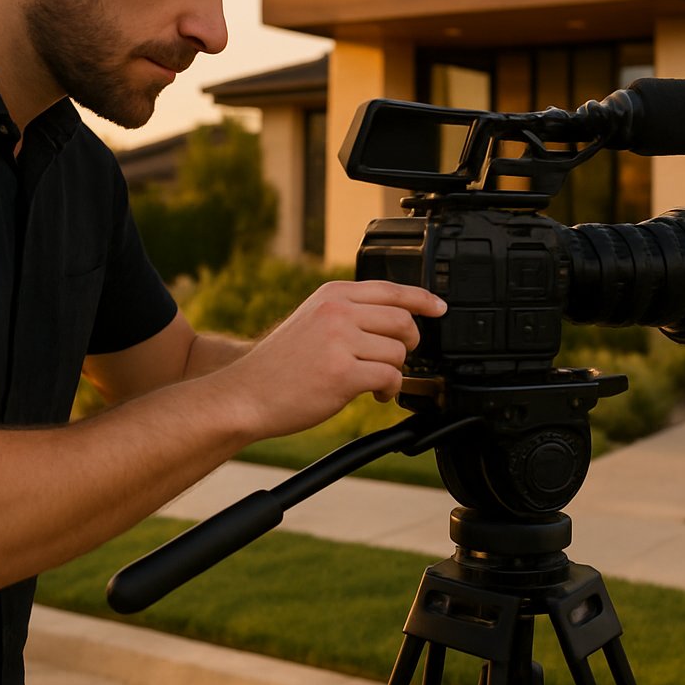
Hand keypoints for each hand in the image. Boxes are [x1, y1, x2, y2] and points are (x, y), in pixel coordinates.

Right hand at [217, 280, 445, 439]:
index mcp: (332, 294)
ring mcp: (340, 341)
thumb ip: (347, 314)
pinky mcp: (342, 373)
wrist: (245, 393)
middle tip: (396, 358)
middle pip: (402, 320)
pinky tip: (375, 395)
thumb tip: (393, 319)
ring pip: (398, 351)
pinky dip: (389, 389)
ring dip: (395, 371)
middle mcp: (337, 312)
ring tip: (376, 381)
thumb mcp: (311, 320)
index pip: (391, 289)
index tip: (439, 308)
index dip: (422, 299)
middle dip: (409, 343)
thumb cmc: (279, 365)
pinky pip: (389, 377)